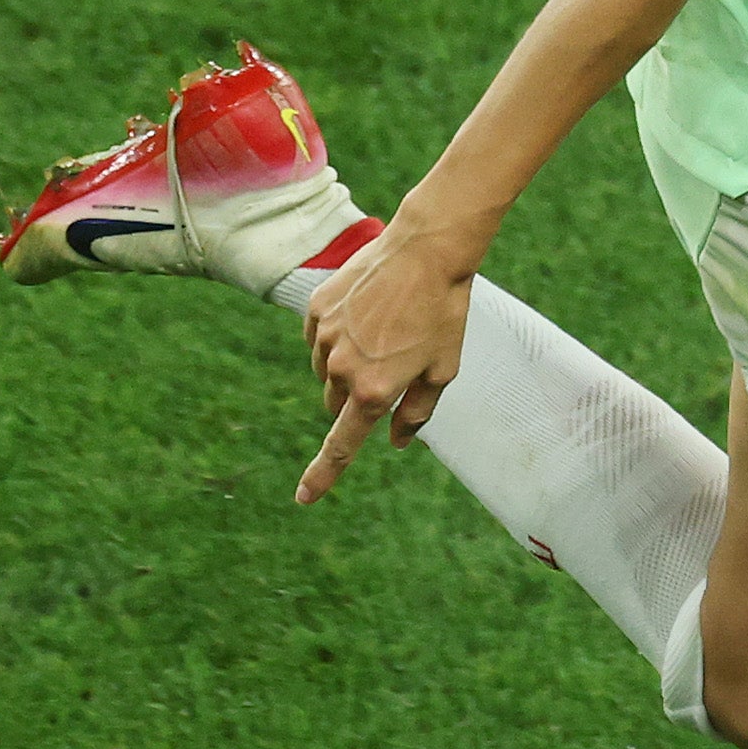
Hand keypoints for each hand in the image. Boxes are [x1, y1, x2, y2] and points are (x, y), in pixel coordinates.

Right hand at [297, 230, 472, 503]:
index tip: (304, 498)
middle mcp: (341, 370)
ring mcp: (324, 338)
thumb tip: (395, 440)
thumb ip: (416, 412)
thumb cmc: (443, 313)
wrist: (426, 251)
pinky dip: (338, 336)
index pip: (342, 444)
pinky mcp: (316, 310)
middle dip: (358, 398)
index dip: (323, 475)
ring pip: (326, 372)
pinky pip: (319, 339)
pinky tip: (368, 313)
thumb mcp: (442, 370)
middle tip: (392, 366)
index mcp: (374, 391)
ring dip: (347, 366)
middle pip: (338, 404)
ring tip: (385, 331)